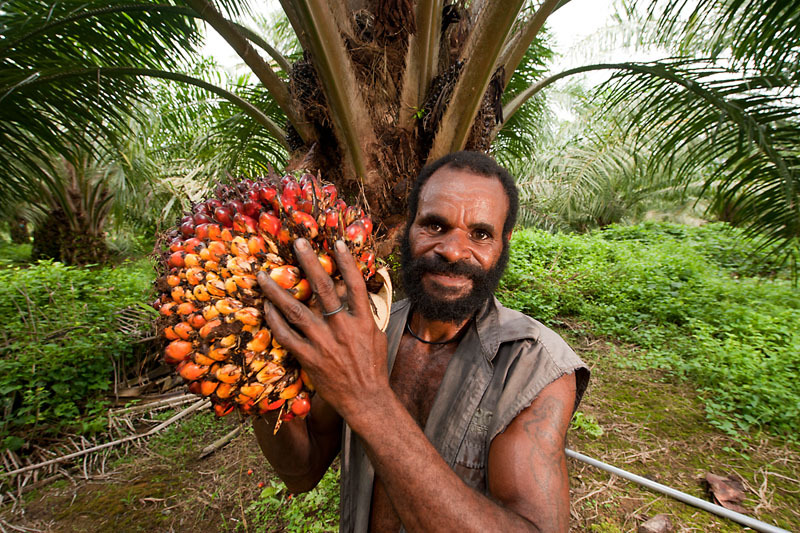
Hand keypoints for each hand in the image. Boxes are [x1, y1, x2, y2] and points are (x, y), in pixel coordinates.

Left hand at [256, 239, 388, 418]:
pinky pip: (287, 335)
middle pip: (324, 289)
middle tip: (298, 243)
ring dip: (278, 291)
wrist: (366, 399)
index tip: (336, 242)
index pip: (355, 285)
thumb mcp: (375, 335)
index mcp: (362, 321)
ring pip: (296, 311)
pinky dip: (274, 320)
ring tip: (263, 275)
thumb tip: (353, 295)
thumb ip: (362, 314)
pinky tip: (266, 308)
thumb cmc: (372, 367)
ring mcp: (323, 343)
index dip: (346, 262)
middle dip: (310, 263)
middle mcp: (342, 328)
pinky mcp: (309, 358)